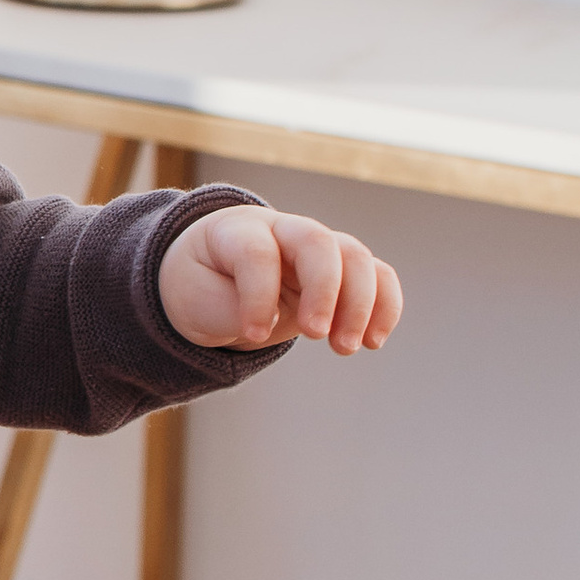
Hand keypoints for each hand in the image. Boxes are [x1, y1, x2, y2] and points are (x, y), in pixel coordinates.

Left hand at [158, 205, 401, 355]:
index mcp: (237, 230)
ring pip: (355, 257)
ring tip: (344, 348)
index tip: (252, 335)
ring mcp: (315, 246)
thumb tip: (276, 319)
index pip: (257, 252)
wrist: (211, 279)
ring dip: (359, 305)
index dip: (258, 295)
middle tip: (316, 336)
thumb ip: (232, 307)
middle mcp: (281, 230)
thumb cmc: (201, 288)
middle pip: (317, 242)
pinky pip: (377, 276)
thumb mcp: (195, 299)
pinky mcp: (340, 270)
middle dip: (324, 290)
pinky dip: (384, 306)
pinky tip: (373, 341)